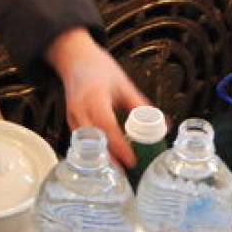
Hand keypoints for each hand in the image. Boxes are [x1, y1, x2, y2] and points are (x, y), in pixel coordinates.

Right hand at [45, 28, 149, 168]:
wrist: (75, 59)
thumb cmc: (98, 68)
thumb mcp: (123, 84)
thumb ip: (140, 104)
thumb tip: (161, 122)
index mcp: (95, 97)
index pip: (107, 126)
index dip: (120, 145)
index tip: (132, 159)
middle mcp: (80, 109)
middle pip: (95, 141)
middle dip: (111, 159)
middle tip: (128, 172)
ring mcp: (72, 116)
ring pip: (87, 144)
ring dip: (102, 158)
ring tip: (120, 171)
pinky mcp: (70, 120)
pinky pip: (82, 141)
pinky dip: (94, 152)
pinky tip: (106, 159)